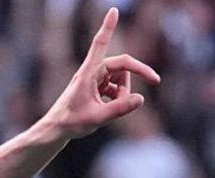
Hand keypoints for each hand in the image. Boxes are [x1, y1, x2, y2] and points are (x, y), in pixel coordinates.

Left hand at [39, 8, 159, 141]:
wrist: (57, 129)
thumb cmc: (72, 122)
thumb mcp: (98, 118)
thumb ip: (120, 109)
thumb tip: (141, 99)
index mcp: (88, 72)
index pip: (100, 44)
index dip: (108, 27)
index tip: (114, 10)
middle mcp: (92, 71)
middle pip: (122, 64)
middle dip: (138, 72)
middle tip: (156, 80)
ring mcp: (95, 78)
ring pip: (121, 78)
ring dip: (124, 92)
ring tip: (113, 109)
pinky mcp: (96, 86)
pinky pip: (116, 87)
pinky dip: (118, 97)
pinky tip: (108, 109)